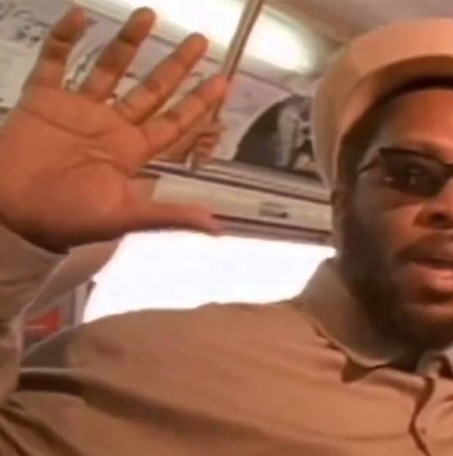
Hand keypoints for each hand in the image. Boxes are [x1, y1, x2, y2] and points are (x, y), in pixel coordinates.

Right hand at [0, 8, 227, 252]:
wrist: (12, 214)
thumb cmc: (69, 218)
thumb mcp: (125, 217)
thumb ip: (171, 215)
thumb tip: (217, 228)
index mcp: (132, 152)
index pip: (174, 122)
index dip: (198, 103)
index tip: (223, 81)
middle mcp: (111, 127)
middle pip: (151, 90)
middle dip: (176, 66)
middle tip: (200, 41)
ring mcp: (78, 110)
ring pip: (109, 68)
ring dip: (128, 42)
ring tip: (149, 14)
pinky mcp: (42, 100)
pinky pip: (55, 62)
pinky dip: (64, 38)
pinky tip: (80, 14)